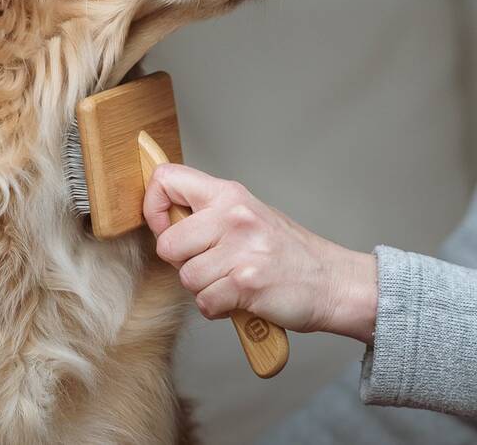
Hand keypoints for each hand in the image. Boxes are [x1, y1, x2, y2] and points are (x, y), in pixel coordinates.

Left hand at [143, 164, 376, 342]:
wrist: (334, 282)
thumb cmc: (285, 252)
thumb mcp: (246, 214)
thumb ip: (206, 212)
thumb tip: (162, 216)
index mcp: (228, 194)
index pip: (166, 178)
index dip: (153, 206)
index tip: (166, 227)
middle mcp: (233, 216)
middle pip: (167, 243)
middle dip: (181, 262)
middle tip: (207, 264)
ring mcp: (241, 249)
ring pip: (186, 277)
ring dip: (202, 288)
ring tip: (228, 281)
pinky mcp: (247, 283)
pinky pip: (204, 302)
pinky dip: (217, 309)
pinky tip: (237, 299)